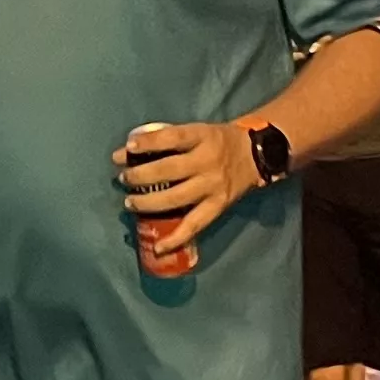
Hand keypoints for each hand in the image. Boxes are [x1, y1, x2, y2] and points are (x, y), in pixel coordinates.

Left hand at [113, 120, 251, 256]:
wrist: (256, 155)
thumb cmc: (216, 141)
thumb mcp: (196, 132)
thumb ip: (164, 140)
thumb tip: (125, 151)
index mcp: (202, 136)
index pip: (172, 137)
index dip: (149, 142)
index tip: (128, 147)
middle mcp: (208, 162)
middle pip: (170, 170)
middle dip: (141, 175)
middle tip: (123, 178)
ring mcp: (213, 186)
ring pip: (177, 198)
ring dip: (148, 202)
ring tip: (129, 202)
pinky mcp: (219, 206)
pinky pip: (195, 224)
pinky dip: (176, 238)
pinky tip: (158, 247)